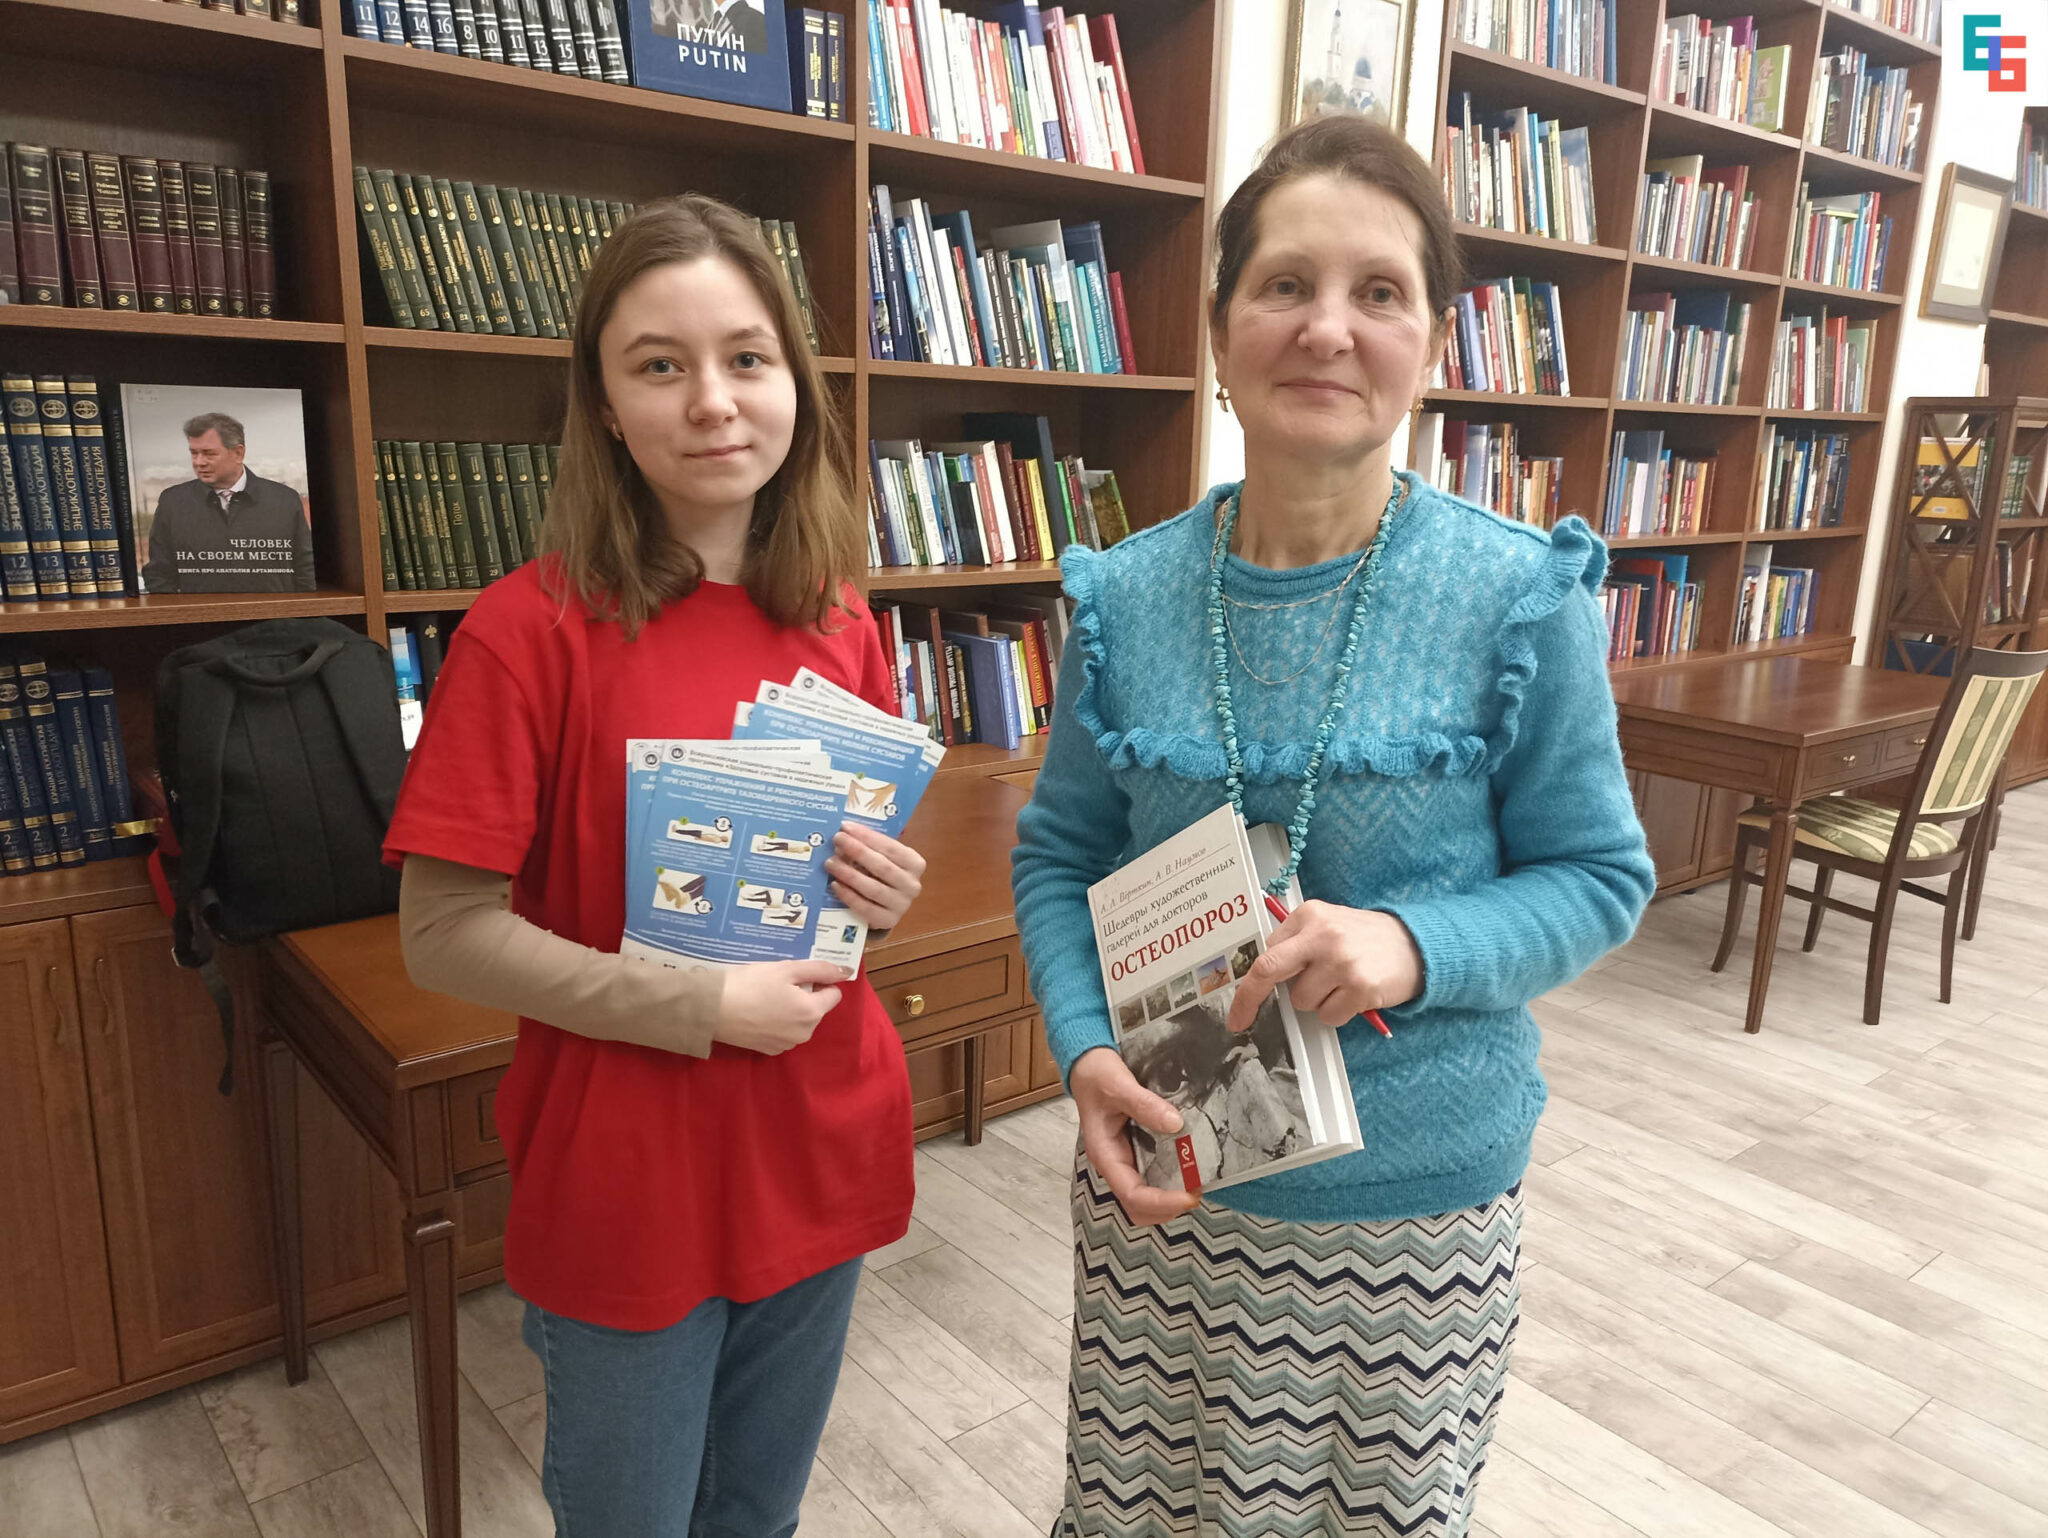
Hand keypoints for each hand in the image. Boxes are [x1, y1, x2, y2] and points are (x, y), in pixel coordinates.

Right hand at [714, 959, 848, 1054]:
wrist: (713, 1009)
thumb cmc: (751, 983)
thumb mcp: (786, 969)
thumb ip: (819, 970)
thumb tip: (845, 971)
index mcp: (812, 1012)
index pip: (834, 995)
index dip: (819, 982)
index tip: (798, 976)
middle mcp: (805, 1033)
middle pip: (816, 1009)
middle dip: (804, 996)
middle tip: (778, 984)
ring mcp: (786, 1045)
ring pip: (800, 1022)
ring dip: (791, 1010)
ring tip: (765, 997)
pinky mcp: (769, 1050)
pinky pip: (784, 1033)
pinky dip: (777, 1023)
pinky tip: (758, 1012)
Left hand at [824, 823, 925, 930]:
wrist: (888, 906)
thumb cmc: (883, 875)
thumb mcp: (884, 858)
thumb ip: (871, 847)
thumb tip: (845, 834)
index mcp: (915, 863)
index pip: (891, 847)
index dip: (867, 836)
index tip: (846, 827)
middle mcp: (912, 885)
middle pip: (882, 866)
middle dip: (857, 851)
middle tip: (837, 841)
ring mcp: (902, 905)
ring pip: (873, 888)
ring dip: (849, 874)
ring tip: (830, 863)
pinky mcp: (888, 921)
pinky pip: (866, 908)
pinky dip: (849, 896)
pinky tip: (835, 885)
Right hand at [1069, 1047, 1201, 1223]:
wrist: (1088, 1065)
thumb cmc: (1098, 1076)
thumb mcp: (1119, 1085)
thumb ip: (1144, 1105)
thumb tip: (1176, 1124)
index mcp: (1106, 1155)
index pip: (1132, 1195)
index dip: (1162, 1202)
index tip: (1190, 1195)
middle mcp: (1115, 1164)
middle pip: (1138, 1208)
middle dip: (1167, 1208)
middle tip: (1196, 1191)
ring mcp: (1125, 1161)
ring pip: (1145, 1200)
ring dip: (1170, 1200)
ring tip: (1196, 1184)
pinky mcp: (1135, 1153)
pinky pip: (1152, 1179)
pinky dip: (1170, 1184)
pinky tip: (1188, 1169)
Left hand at [1226, 901, 1421, 1031]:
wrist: (1415, 945)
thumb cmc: (1364, 938)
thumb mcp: (1328, 924)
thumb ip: (1296, 942)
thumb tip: (1262, 974)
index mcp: (1309, 916)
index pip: (1266, 953)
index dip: (1248, 985)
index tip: (1237, 1008)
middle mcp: (1323, 935)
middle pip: (1269, 971)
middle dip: (1249, 1000)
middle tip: (1240, 1021)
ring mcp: (1342, 962)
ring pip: (1302, 1001)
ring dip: (1317, 1001)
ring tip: (1340, 984)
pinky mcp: (1360, 987)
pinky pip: (1328, 1016)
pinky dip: (1338, 1013)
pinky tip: (1354, 995)